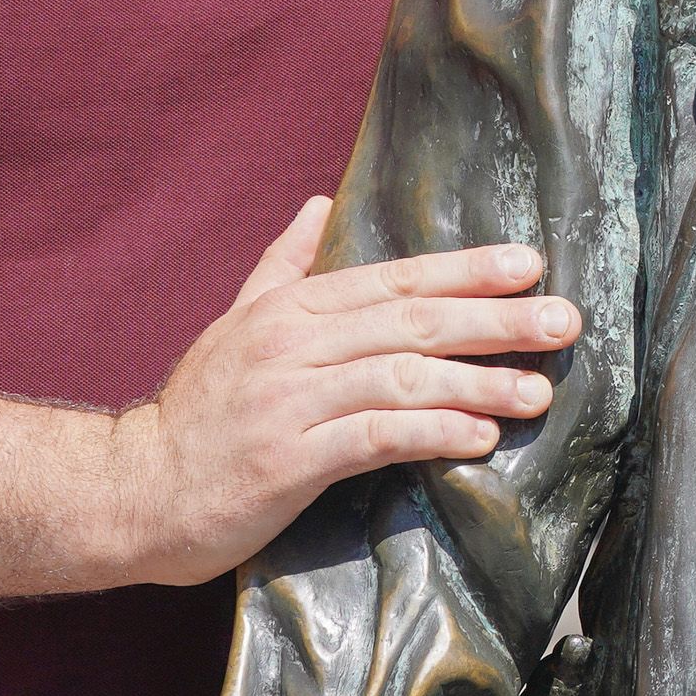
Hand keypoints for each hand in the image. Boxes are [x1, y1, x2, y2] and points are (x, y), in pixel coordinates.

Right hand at [97, 205, 579, 586]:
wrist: (131, 490)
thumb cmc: (196, 414)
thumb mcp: (236, 325)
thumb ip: (282, 267)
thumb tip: (319, 204)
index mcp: (291, 310)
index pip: (394, 279)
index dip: (466, 270)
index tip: (529, 264)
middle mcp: (294, 345)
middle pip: (412, 321)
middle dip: (495, 319)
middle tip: (564, 320)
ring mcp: (290, 401)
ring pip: (402, 377)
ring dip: (478, 382)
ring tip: (539, 391)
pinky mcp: (288, 460)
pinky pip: (375, 437)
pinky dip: (433, 432)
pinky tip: (479, 437)